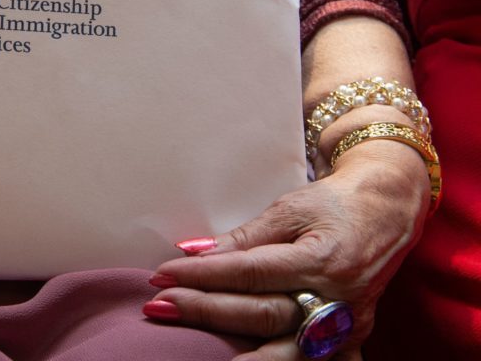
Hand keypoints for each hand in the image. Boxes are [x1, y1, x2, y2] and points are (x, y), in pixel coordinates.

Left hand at [144, 139, 430, 359]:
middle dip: (205, 311)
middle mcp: (337, 299)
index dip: (203, 275)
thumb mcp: (289, 208)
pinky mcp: (348, 338)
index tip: (164, 273)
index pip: (250, 272)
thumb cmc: (335, 204)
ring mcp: (345, 325)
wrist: (389, 212)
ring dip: (234, 350)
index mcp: (322, 259)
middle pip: (261, 314)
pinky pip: (308, 360)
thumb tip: (194, 251)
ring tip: (192, 350)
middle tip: (160, 305)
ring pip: (283, 349)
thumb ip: (244, 237)